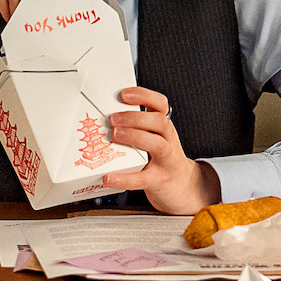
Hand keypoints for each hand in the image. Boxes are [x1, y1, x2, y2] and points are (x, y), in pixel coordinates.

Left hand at [101, 87, 221, 214]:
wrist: (180, 185)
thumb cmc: (159, 158)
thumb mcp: (152, 137)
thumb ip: (134, 128)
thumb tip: (100, 119)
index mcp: (163, 127)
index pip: (160, 104)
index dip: (143, 96)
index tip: (123, 95)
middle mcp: (168, 140)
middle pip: (160, 121)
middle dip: (135, 117)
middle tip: (112, 119)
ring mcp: (166, 160)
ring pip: (157, 145)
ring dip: (134, 137)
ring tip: (114, 136)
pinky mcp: (158, 180)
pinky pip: (142, 179)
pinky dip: (124, 178)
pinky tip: (109, 177)